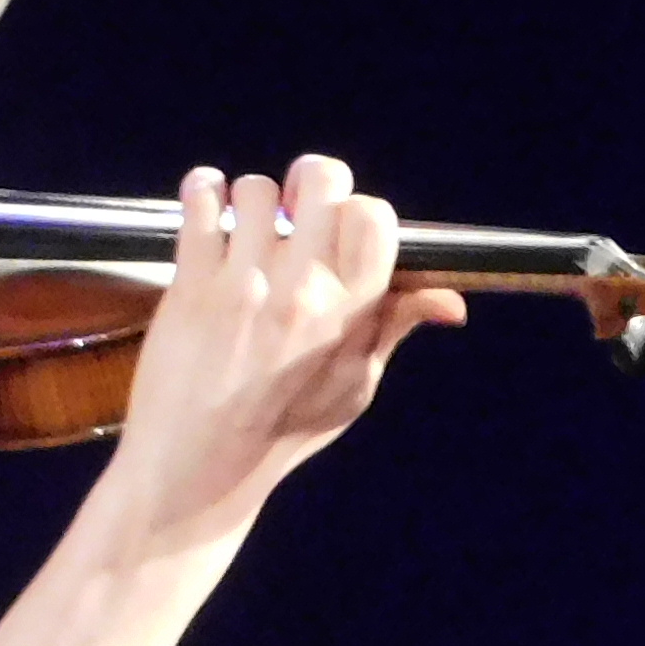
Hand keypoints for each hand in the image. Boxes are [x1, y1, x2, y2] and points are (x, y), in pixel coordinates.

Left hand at [97, 153, 462, 550]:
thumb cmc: (280, 430)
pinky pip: (199, 203)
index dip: (357, 208)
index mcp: (349, 312)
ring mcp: (244, 284)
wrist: (198, 466)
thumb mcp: (353, 386)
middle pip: (321, 179)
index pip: (374, 216)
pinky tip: (204, 204)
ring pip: (255, 188)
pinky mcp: (191, 285)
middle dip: (308, 181)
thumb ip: (394, 329)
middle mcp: (302, 290)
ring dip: (248, 199)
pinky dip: (201, 191)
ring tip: (240, 226)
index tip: (337, 223)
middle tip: (292, 205)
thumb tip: (452, 303)